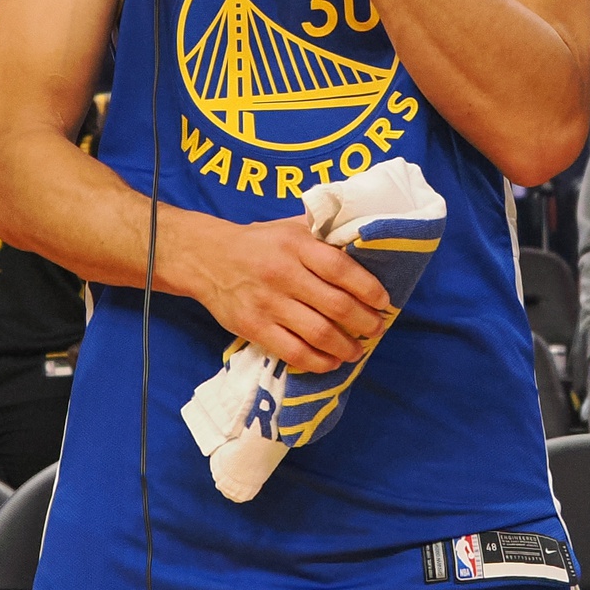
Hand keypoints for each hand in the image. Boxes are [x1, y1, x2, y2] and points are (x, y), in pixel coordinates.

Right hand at [168, 212, 391, 373]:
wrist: (206, 257)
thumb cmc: (257, 242)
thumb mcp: (288, 227)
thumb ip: (322, 233)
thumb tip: (364, 241)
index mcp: (296, 245)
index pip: (342, 269)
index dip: (368, 289)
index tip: (383, 301)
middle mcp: (283, 273)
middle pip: (336, 305)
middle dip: (365, 322)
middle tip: (377, 328)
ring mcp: (268, 303)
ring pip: (318, 333)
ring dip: (346, 347)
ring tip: (357, 350)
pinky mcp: (253, 327)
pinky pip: (293, 352)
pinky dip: (319, 362)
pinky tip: (331, 362)